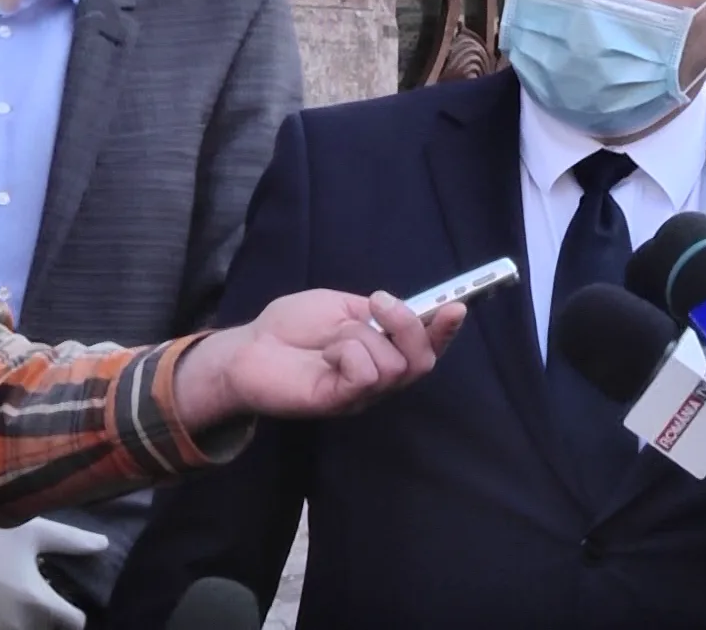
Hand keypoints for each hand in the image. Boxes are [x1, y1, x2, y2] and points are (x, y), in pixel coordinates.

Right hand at [0, 516, 107, 629]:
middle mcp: (18, 627)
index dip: (74, 614)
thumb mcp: (33, 532)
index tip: (66, 604)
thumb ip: (71, 542)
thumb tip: (104, 545)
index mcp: (39, 603)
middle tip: (30, 599)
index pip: (75, 622)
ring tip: (3, 604)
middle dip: (42, 619)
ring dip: (15, 622)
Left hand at [175, 289, 466, 426]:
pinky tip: (325, 354)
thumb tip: (403, 311)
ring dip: (361, 337)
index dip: (446, 330)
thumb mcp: (341, 307)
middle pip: (422, 361)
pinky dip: (347, 352)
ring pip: (393, 365)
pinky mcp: (342, 402)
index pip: (428, 347)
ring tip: (331, 338)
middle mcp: (379, 377)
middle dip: (408, 326)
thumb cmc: (290, 327)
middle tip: (379, 303)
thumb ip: (375, 314)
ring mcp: (362, 394)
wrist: (249, 348)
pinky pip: (366, 374)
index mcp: (383, 351)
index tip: (456, 306)